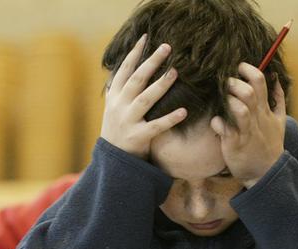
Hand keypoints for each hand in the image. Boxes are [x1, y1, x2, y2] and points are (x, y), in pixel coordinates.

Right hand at [101, 34, 187, 158]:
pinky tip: (184, 111)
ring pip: (145, 99)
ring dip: (161, 85)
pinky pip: (156, 126)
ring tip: (176, 72)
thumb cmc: (118, 130)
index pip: (124, 70)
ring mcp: (127, 121)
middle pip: (136, 80)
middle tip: (166, 47)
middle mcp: (119, 107)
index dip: (134, 53)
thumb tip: (124, 67)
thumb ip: (119, 89)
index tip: (145, 38)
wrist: (113, 161)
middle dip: (151, 62)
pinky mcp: (138, 137)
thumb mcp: (113, 108)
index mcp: (114, 97)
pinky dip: (170, 119)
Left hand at [210, 62, 286, 187]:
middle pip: (248, 92)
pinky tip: (216, 123)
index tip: (239, 68)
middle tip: (225, 84)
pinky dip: (217, 123)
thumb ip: (278, 99)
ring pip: (239, 110)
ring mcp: (246, 132)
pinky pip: (225, 129)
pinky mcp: (235, 144)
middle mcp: (256, 119)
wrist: (266, 173)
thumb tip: (276, 78)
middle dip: (233, 83)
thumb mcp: (280, 121)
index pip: (260, 81)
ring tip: (222, 101)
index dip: (248, 70)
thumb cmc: (269, 145)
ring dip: (228, 101)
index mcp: (265, 110)